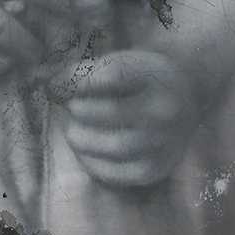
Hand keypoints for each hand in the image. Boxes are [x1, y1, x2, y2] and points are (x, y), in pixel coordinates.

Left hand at [63, 50, 197, 187]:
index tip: (54, 84)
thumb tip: (48, 87)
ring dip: (83, 139)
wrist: (186, 95)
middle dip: (78, 110)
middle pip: (112, 113)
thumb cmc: (140, 76)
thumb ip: (86, 72)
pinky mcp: (159, 168)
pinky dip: (94, 164)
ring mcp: (166, 141)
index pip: (113, 76)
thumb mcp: (122, 60)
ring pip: (116, 146)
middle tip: (67, 107)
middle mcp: (166, 109)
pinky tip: (86, 151)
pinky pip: (121, 174)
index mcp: (155, 74)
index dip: (77, 80)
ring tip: (73, 130)